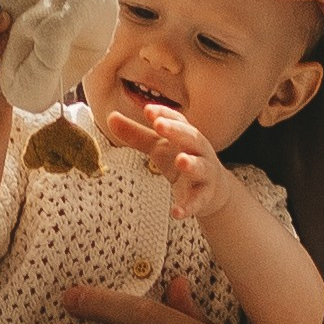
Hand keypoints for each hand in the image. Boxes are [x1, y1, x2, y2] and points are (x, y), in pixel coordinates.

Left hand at [106, 107, 229, 218]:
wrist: (214, 191)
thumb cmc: (181, 160)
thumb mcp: (159, 147)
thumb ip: (136, 134)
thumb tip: (110, 116)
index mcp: (186, 136)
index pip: (177, 120)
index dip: (164, 113)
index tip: (147, 110)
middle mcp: (199, 151)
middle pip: (191, 137)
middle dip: (176, 131)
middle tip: (159, 124)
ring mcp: (205, 174)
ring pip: (201, 167)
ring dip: (192, 163)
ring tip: (181, 161)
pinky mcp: (205, 196)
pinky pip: (198, 201)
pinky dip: (188, 206)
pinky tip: (176, 213)